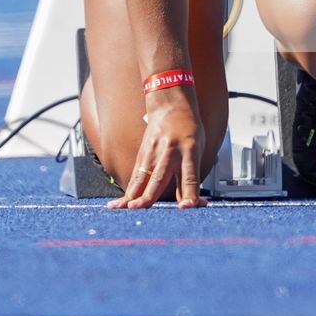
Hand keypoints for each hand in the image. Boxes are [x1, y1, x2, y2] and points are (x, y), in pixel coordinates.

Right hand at [109, 86, 206, 208]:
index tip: (187, 208)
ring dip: (133, 196)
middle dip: (151, 195)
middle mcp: (169, 153)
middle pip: (159, 178)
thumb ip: (189, 179)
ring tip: (126, 210)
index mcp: (189, 150)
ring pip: (142, 179)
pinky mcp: (142, 156)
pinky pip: (135, 178)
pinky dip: (128, 193)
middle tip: (141, 208)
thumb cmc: (187, 129)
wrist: (170, 106)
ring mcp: (153, 154)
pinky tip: (118, 205)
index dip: (189, 194)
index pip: (190, 177)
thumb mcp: (197, 150)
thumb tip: (187, 205)